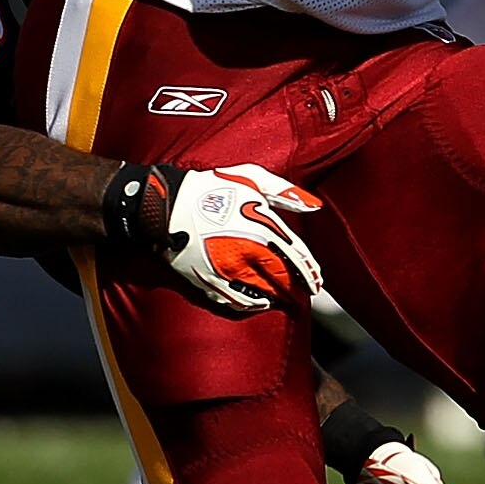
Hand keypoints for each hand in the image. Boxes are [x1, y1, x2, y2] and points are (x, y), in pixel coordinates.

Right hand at [148, 162, 326, 314]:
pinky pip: (238, 301)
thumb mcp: (251, 178)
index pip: (297, 256)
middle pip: (284, 278)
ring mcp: (228, 269)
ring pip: (265, 292)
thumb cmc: (210, 188)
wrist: (167, 204)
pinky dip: (253, 305)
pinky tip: (261, 303)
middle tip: (307, 292)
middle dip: (299, 287)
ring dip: (280, 297)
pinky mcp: (209, 281)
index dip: (310, 271)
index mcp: (262, 226)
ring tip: (288, 299)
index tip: (317, 279)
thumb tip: (314, 206)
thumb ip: (285, 192)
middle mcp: (249, 251)